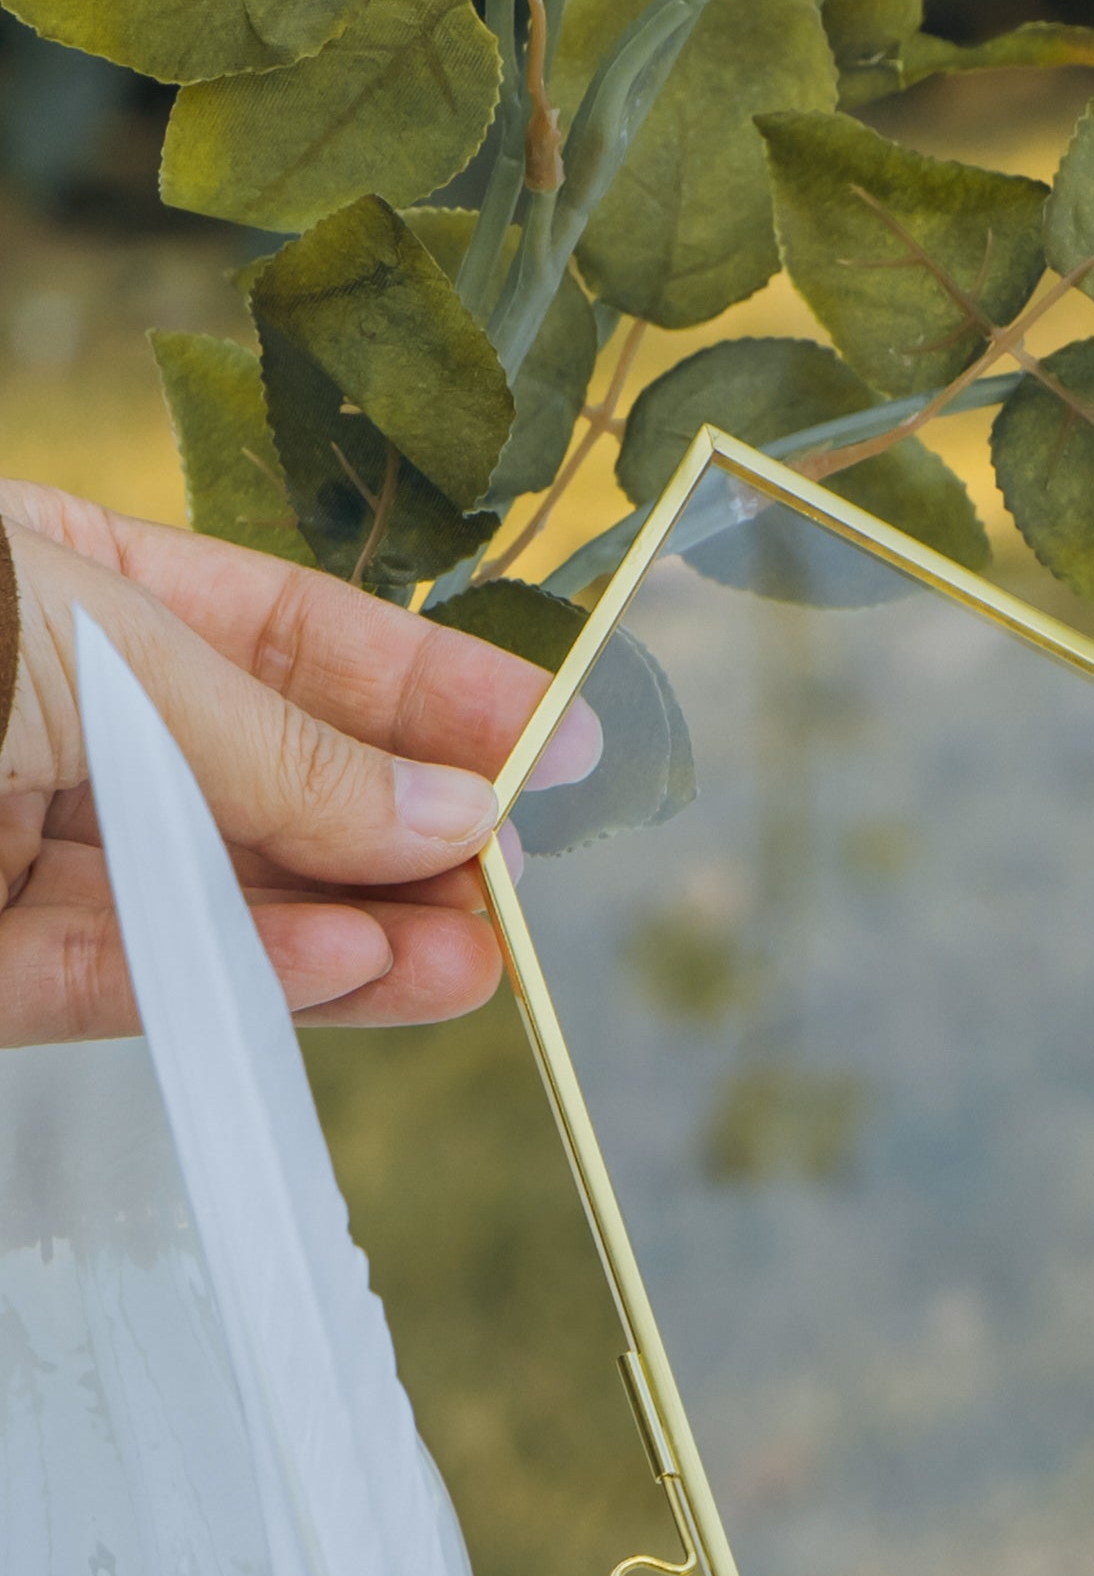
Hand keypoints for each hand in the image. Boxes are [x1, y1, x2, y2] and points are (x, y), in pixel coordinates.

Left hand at [0, 485, 599, 1044]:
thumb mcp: (99, 643)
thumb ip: (277, 744)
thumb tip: (455, 814)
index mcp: (67, 591)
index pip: (286, 641)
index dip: (430, 691)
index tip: (556, 741)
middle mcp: (51, 720)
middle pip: (270, 793)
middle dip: (403, 842)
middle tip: (507, 877)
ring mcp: (10, 846)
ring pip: (211, 908)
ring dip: (352, 942)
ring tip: (467, 961)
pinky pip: (122, 981)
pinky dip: (239, 984)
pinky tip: (351, 972)